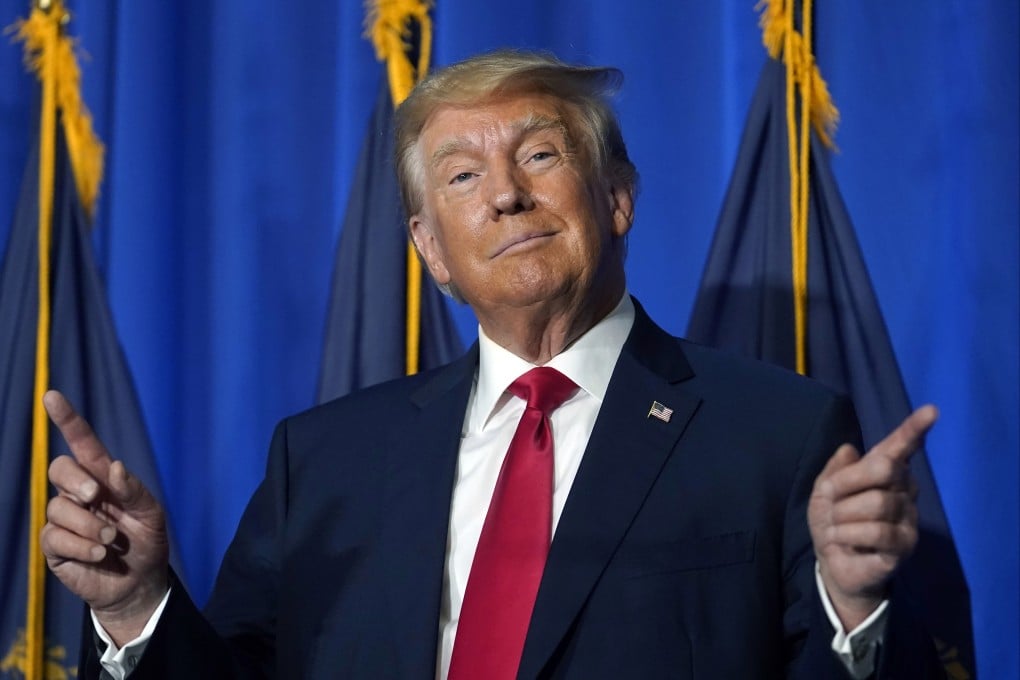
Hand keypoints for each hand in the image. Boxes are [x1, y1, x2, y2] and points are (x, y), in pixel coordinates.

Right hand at [40, 390, 169, 645]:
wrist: (140, 582)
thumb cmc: (147, 541)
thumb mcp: (152, 513)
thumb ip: (134, 490)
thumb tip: (112, 467)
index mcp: (103, 478)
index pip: (82, 444)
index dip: (68, 420)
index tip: (52, 397)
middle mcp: (80, 494)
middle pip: (59, 469)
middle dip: (75, 480)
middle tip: (95, 497)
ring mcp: (65, 520)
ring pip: (58, 508)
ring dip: (89, 525)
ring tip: (112, 541)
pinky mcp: (55, 547)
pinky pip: (54, 537)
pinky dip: (80, 545)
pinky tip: (100, 554)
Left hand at [808, 405, 936, 630]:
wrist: (833, 563)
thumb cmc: (833, 522)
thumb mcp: (824, 492)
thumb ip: (836, 470)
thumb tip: (850, 448)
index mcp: (885, 474)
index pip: (901, 447)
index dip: (914, 429)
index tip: (931, 410)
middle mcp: (904, 491)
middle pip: (884, 470)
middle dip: (847, 484)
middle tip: (832, 502)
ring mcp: (908, 518)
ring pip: (877, 503)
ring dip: (843, 516)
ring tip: (838, 529)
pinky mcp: (905, 546)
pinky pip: (877, 532)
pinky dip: (849, 536)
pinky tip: (846, 543)